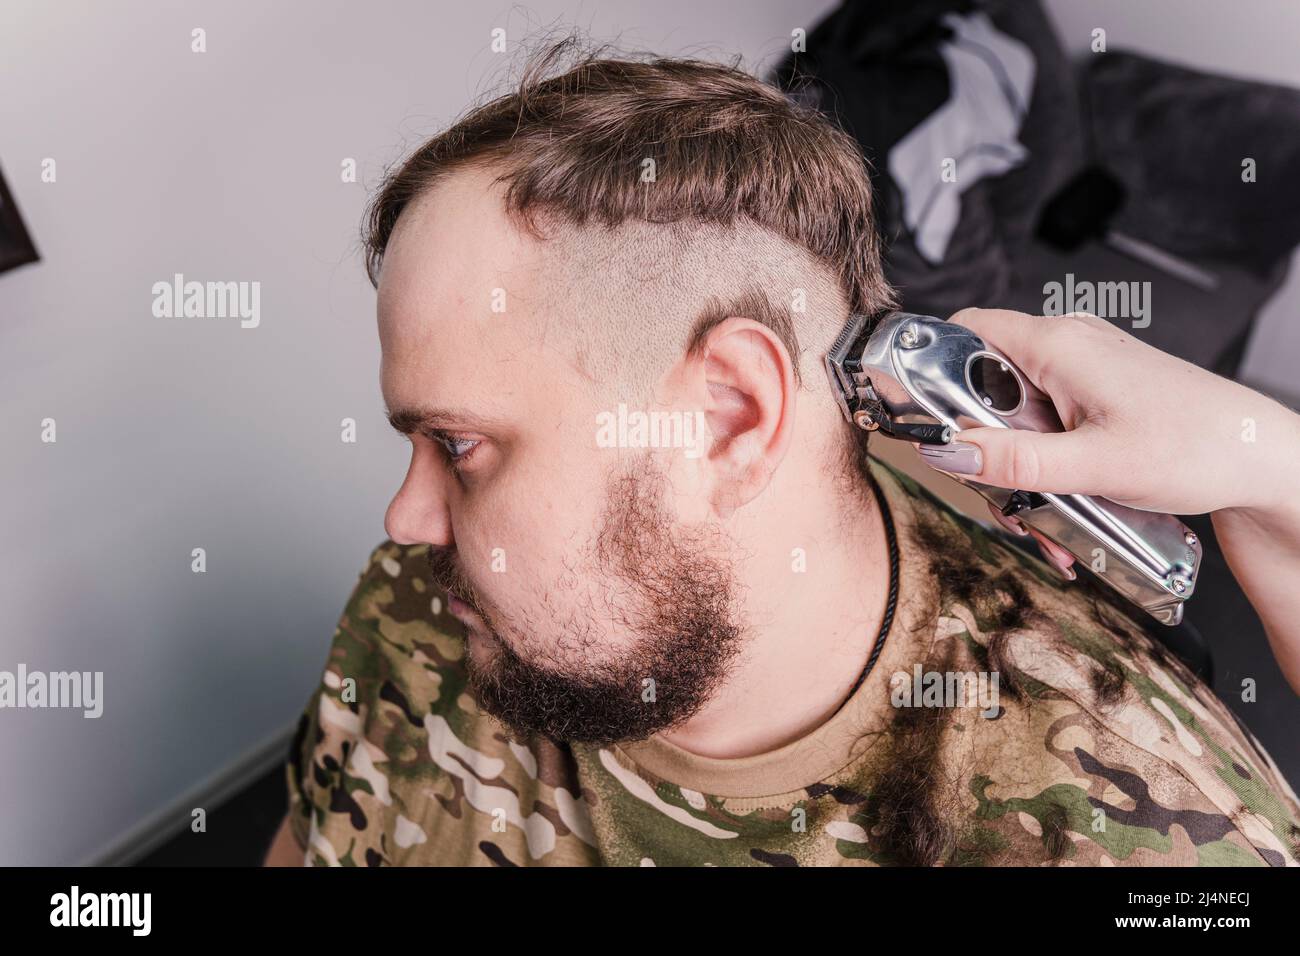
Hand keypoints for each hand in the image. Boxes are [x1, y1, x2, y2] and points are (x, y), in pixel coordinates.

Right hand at [913, 308, 1299, 578]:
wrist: (1263, 459)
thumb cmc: (1199, 448)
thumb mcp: (1094, 465)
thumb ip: (1014, 461)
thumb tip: (949, 452)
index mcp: (1059, 344)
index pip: (965, 331)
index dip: (933, 371)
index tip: (925, 421)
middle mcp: (1068, 346)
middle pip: (984, 385)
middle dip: (985, 447)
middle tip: (1004, 494)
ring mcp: (1083, 369)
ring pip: (1015, 413)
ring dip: (1018, 468)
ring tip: (1046, 515)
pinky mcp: (1096, 393)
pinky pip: (1046, 424)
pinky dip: (1045, 464)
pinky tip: (1066, 502)